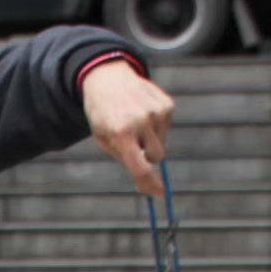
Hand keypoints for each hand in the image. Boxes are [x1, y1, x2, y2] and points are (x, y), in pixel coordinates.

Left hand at [81, 61, 174, 198]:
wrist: (107, 78)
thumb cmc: (103, 114)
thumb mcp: (104, 139)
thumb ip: (125, 160)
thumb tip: (148, 185)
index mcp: (121, 133)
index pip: (141, 167)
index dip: (150, 184)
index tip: (158, 193)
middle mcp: (141, 121)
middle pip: (156, 156)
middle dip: (147, 156)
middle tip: (133, 143)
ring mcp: (156, 111)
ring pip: (162, 143)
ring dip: (150, 139)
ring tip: (134, 122)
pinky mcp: (166, 104)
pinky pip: (166, 128)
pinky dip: (156, 126)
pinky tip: (142, 113)